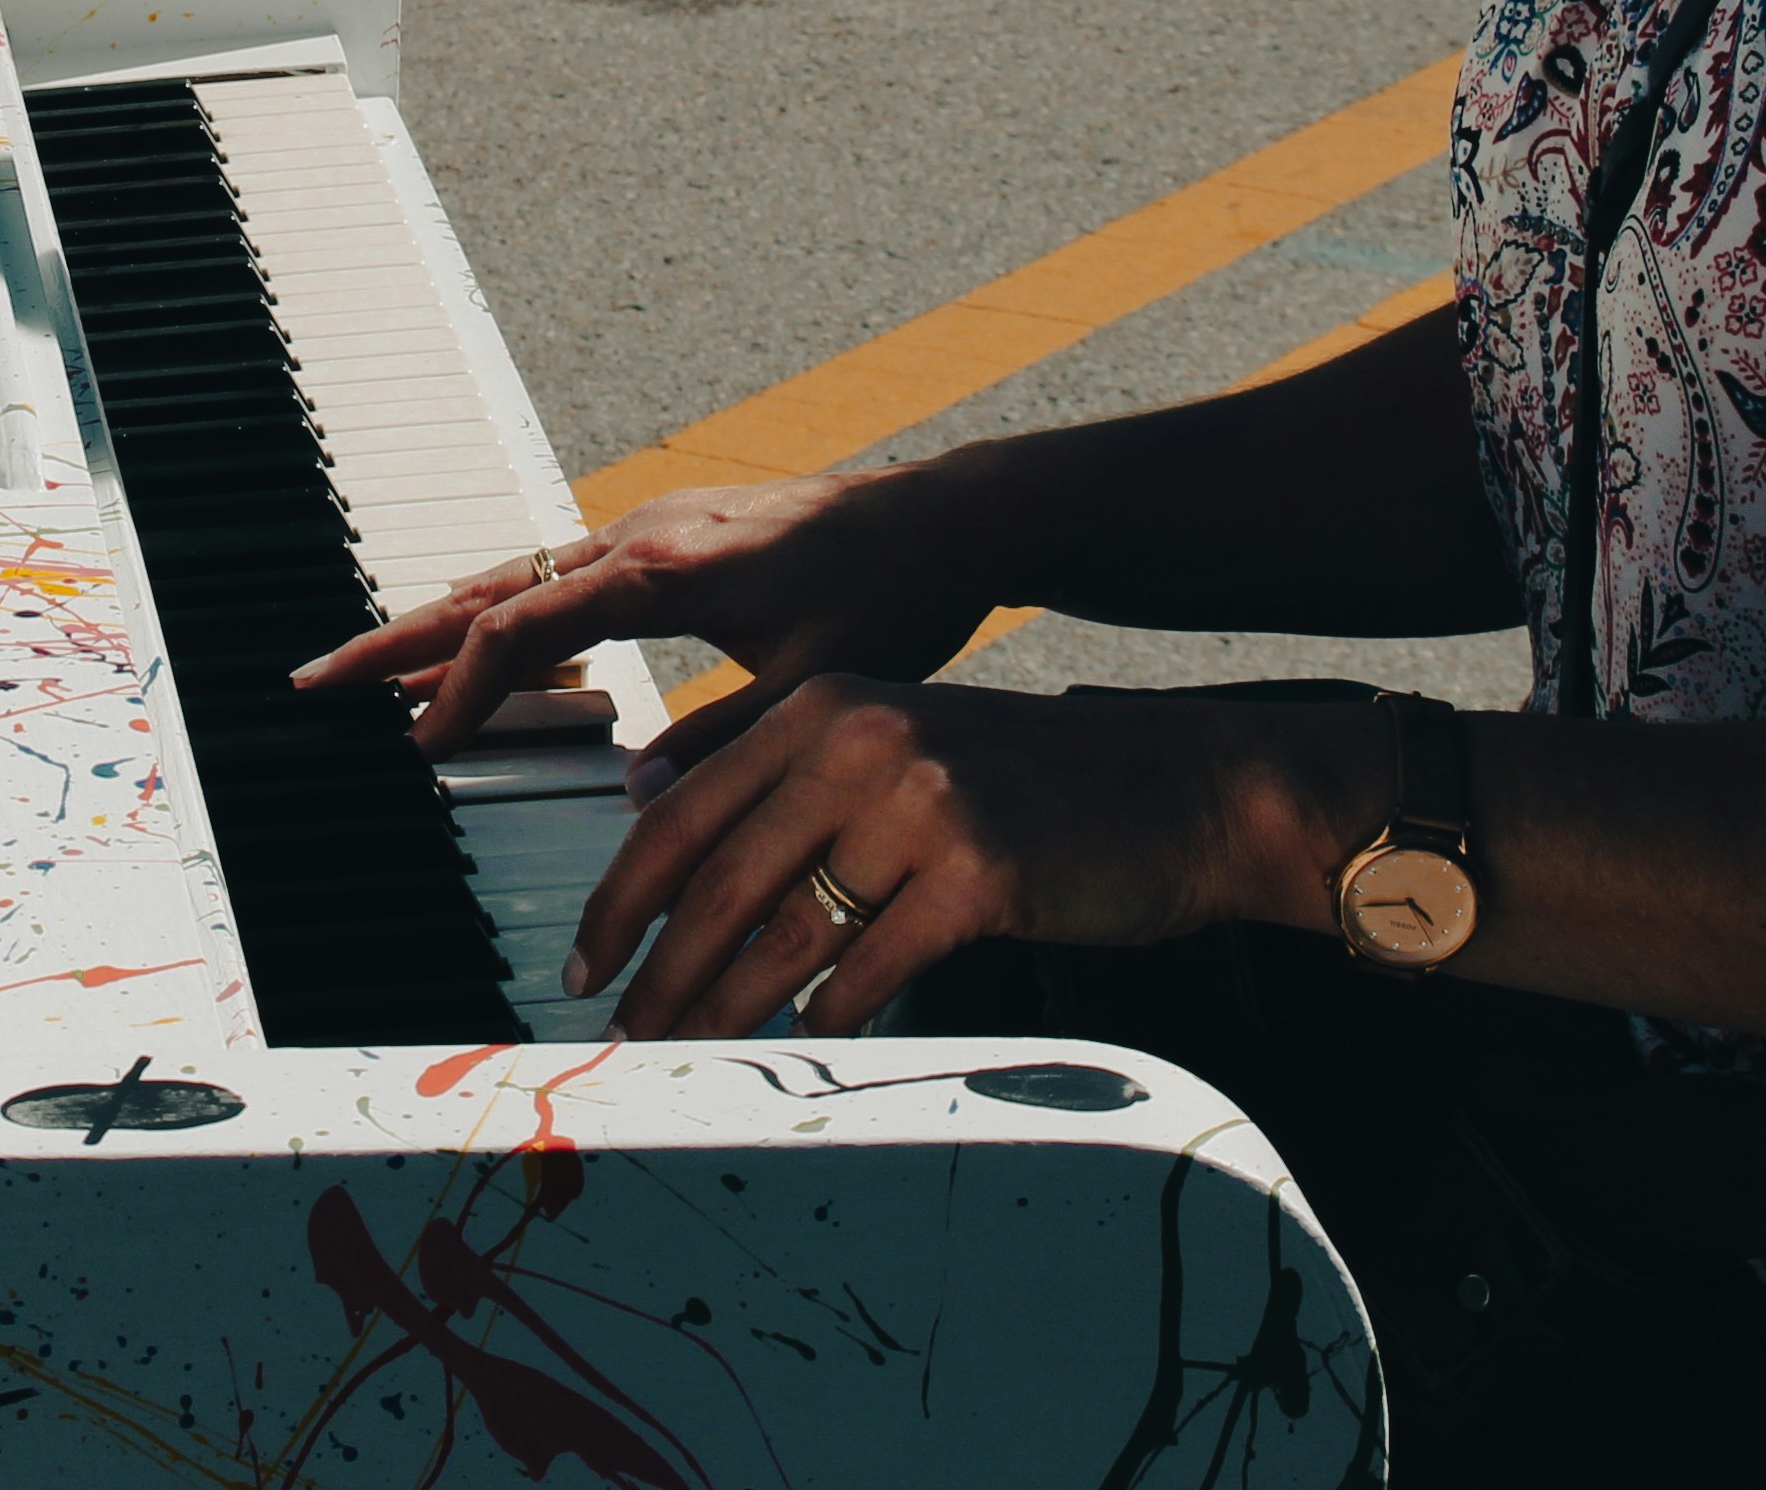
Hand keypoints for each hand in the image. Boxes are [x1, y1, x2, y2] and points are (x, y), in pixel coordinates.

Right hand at [289, 467, 995, 754]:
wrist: (944, 520)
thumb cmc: (893, 598)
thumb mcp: (812, 686)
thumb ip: (718, 743)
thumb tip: (632, 802)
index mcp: (661, 568)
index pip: (524, 626)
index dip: (462, 688)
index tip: (417, 746)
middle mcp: (638, 537)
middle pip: (489, 588)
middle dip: (396, 638)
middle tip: (312, 680)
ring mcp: (646, 532)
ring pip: (514, 578)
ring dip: (437, 623)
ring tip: (369, 672)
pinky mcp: (664, 541)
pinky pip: (554, 578)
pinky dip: (499, 613)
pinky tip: (482, 648)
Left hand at [575, 678, 1349, 1039]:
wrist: (1180, 787)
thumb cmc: (1032, 786)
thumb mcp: (901, 752)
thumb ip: (796, 795)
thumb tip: (683, 885)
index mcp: (822, 707)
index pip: (681, 812)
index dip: (619, 900)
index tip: (586, 961)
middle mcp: (859, 741)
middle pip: (718, 884)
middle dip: (658, 974)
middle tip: (622, 1034)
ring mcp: (920, 804)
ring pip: (785, 936)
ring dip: (725, 1011)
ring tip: (689, 1056)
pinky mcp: (979, 872)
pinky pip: (873, 968)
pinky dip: (832, 1013)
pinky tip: (809, 1037)